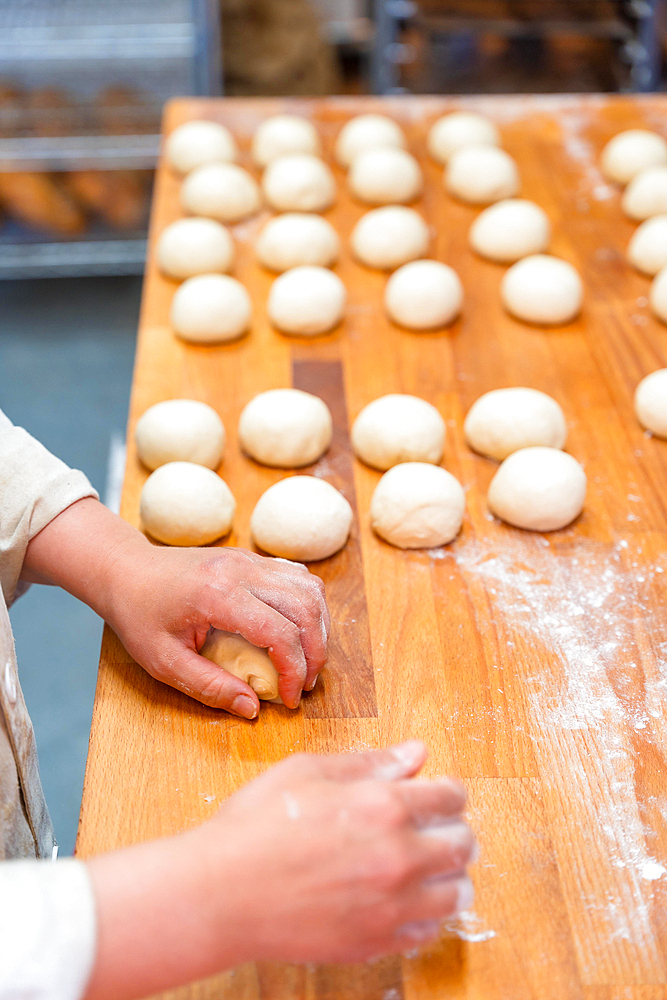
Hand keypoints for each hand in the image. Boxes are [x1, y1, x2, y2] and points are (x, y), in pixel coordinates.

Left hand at [22, 498, 328, 715]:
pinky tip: (299, 631)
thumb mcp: (163, 662)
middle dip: (315, 653)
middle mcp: (240, 569)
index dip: (294, 671)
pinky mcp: (252, 558)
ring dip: (318, 628)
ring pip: (310, 588)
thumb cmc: (140, 616)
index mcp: (217, 595)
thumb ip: (209, 687)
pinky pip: (298, 577)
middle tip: (305, 685)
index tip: (290, 700)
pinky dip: (309, 606)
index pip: (279, 632)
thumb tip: (252, 709)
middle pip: (304, 608)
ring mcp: (249, 559)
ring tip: (308, 660)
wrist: (127, 570)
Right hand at [85, 742, 473, 999]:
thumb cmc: (256, 825)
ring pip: (456, 893)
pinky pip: (429, 931)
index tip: (441, 795)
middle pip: (464, 845)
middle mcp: (398, 857)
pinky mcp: (376, 942)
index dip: (450, 792)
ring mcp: (390, 905)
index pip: (452, 797)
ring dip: (448, 876)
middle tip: (434, 830)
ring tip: (423, 867)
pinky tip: (401, 900)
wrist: (221, 893)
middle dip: (454, 831)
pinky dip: (426, 914)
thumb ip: (369, 762)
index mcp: (384, 806)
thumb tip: (416, 753)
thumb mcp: (308, 771)